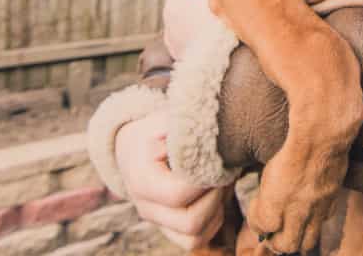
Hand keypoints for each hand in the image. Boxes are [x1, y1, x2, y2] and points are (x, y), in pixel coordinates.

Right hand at [115, 111, 225, 249]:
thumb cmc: (154, 132)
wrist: (136, 148)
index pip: (179, 194)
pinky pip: (196, 240)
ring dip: (218, 210)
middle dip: (217, 198)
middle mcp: (146, 208)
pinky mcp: (170, 230)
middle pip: (190, 223)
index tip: (219, 160)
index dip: (206, 180)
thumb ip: (183, 129)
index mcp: (143, 181)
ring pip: (196, 236)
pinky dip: (214, 221)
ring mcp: (158, 222)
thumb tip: (205, 136)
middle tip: (227, 173)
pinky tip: (216, 195)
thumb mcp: (163, 121)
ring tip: (222, 181)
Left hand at [163, 0, 226, 61]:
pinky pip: (196, 48)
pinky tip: (228, 44)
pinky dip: (208, 43)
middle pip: (185, 7)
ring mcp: (177, 50)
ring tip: (228, 25)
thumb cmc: (222, 23)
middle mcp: (169, 29)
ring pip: (190, 28)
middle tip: (226, 4)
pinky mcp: (188, 66)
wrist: (226, 66)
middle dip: (204, 3)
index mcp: (173, 7)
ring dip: (206, 24)